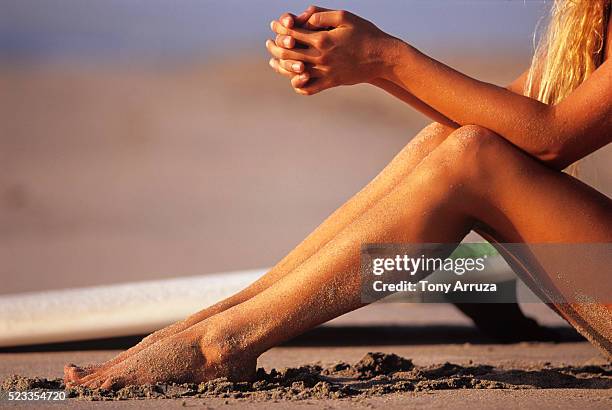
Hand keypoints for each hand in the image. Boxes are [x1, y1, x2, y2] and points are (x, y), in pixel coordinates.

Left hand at [267, 7, 398, 94]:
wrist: (382, 57)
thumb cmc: (365, 33)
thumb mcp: (345, 17)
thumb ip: (321, 15)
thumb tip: (303, 16)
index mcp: (322, 38)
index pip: (292, 34)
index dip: (280, 28)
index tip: (274, 25)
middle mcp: (321, 57)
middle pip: (289, 54)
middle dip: (276, 47)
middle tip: (269, 43)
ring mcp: (325, 71)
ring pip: (295, 72)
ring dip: (281, 67)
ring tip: (274, 62)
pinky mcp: (331, 82)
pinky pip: (309, 88)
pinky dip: (298, 85)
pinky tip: (293, 79)